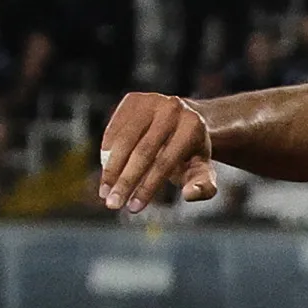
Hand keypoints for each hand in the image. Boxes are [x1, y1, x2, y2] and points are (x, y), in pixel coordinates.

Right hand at [95, 90, 216, 213]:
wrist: (183, 120)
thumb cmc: (191, 153)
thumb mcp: (202, 170)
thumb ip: (203, 185)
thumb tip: (191, 194)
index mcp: (193, 127)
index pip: (165, 162)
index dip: (147, 187)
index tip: (133, 208)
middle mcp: (172, 109)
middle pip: (143, 152)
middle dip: (125, 181)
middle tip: (112, 204)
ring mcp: (151, 101)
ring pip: (124, 141)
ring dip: (110, 169)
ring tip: (104, 192)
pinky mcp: (133, 99)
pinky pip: (114, 129)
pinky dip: (107, 152)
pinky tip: (105, 172)